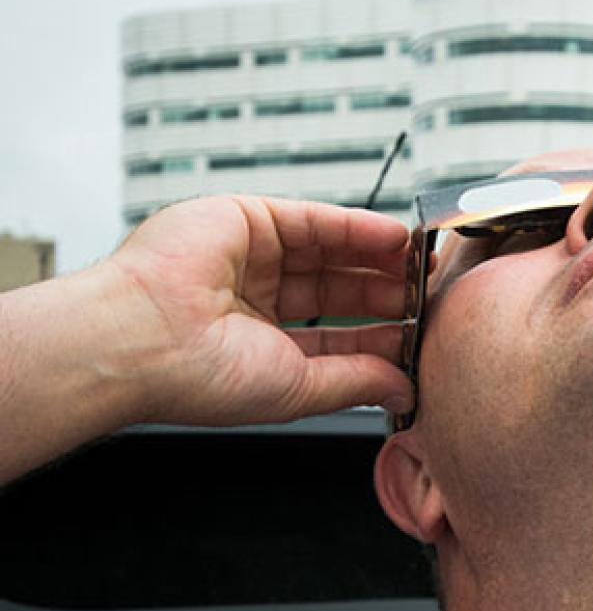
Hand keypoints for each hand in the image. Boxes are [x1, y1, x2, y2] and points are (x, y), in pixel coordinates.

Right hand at [107, 195, 413, 424]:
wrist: (143, 340)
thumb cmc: (197, 376)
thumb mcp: (298, 388)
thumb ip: (356, 382)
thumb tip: (405, 390)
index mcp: (260, 348)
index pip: (338, 339)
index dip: (383, 336)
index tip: (425, 336)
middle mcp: (254, 301)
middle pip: (340, 291)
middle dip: (388, 294)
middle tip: (433, 296)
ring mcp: (250, 260)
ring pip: (332, 253)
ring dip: (381, 259)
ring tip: (424, 267)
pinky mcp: (245, 219)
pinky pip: (315, 220)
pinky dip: (358, 227)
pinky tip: (395, 240)